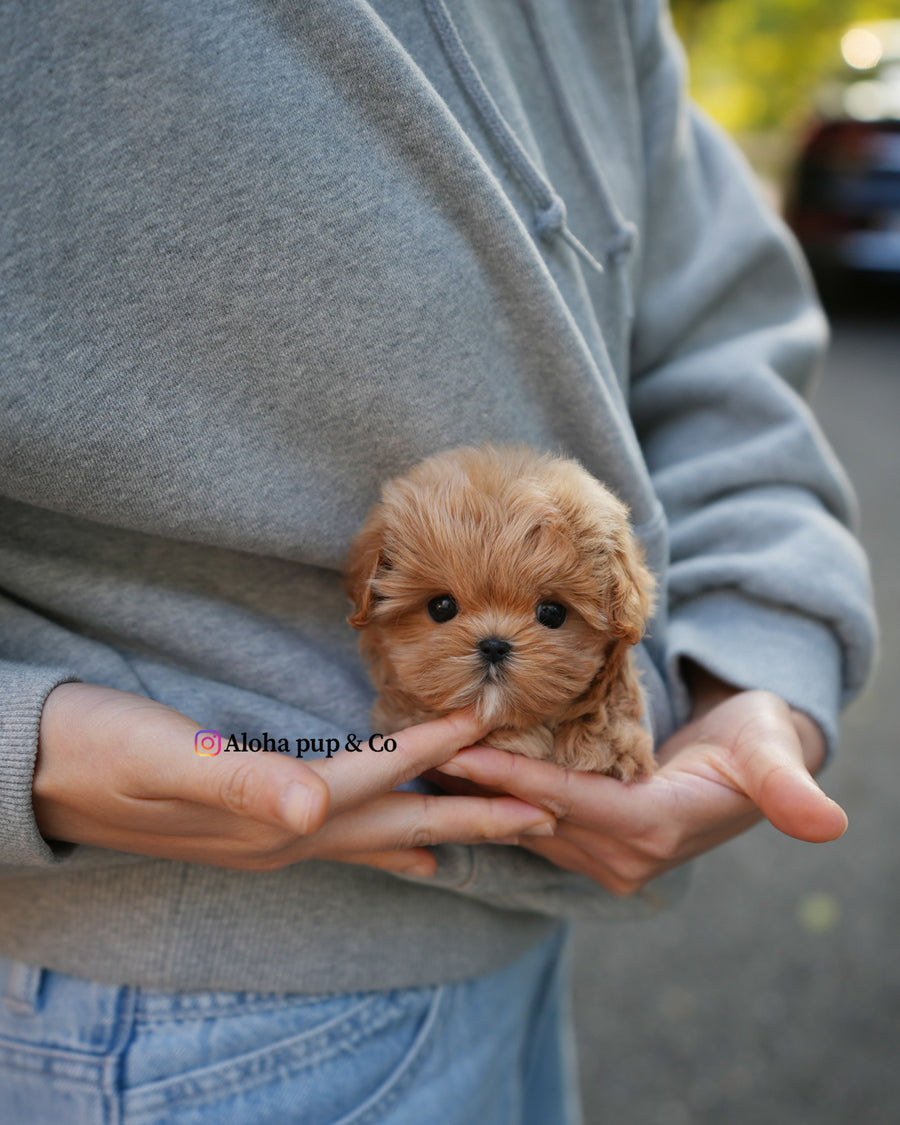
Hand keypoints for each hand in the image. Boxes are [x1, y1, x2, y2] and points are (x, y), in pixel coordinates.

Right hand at [32, 683, 555, 877]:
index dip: (439, 749)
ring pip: (380, 835)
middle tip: (546, 812)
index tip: (499, 730)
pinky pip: (346, 838)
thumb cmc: (96, 750)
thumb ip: (241, 780)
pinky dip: (389, 838)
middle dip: (475, 815)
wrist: (36, 773)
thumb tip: (316, 808)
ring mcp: (270, 837)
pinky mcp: (255, 825)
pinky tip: (409, 845)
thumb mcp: (162, 757)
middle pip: (400, 822)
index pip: (379, 776)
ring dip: (443, 828)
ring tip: (497, 832)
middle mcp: (285, 834)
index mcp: (276, 811)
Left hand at [432, 687, 846, 895]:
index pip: (568, 801)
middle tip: (409, 748)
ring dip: (469, 792)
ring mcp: (602, 855)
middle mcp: (622, 856)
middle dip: (471, 784)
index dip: (514, 776)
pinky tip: (446, 767)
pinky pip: (527, 818)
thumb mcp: (774, 755)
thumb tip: (829, 824)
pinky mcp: (588, 842)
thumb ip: (788, 788)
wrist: (752, 759)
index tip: (459, 749)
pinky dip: (489, 794)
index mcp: (654, 830)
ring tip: (412, 753)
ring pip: (520, 821)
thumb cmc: (758, 740)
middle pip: (531, 815)